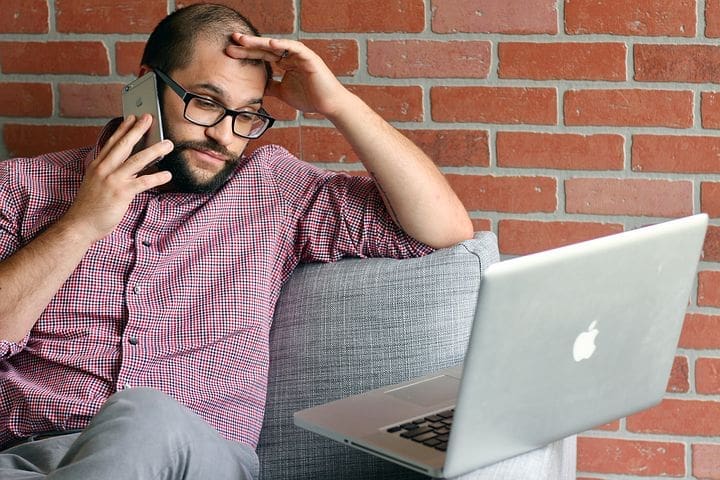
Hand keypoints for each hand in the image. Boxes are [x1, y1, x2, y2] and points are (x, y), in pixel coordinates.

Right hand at [61, 114, 172, 242]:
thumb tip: (129, 166)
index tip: (131, 117)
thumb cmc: (90, 207)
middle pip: (124, 145)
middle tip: (149, 118)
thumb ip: (110, 173)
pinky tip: (168, 174)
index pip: (112, 142)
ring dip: (155, 150)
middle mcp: (104, 169)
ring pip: (137, 160)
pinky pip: (143, 182)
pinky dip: (157, 177)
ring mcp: (112, 180)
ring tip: (168, 144)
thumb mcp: (96, 183)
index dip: (123, 129)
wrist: (80, 225)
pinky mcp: (121, 193)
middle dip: (138, 130)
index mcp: (97, 165)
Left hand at [225, 34, 352, 118]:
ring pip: (278, 46)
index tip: (229, 52)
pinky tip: (270, 44)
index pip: (262, 56)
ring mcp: (300, 56)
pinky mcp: (310, 58)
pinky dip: (283, 45)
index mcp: (285, 63)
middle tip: (232, 39)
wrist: (329, 105)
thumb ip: (271, 87)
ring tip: (244, 40)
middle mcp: (291, 56)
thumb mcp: (283, 93)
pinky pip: (295, 48)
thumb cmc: (310, 99)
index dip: (246, 53)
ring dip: (260, 42)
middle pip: (266, 48)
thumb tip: (257, 88)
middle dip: (249, 44)